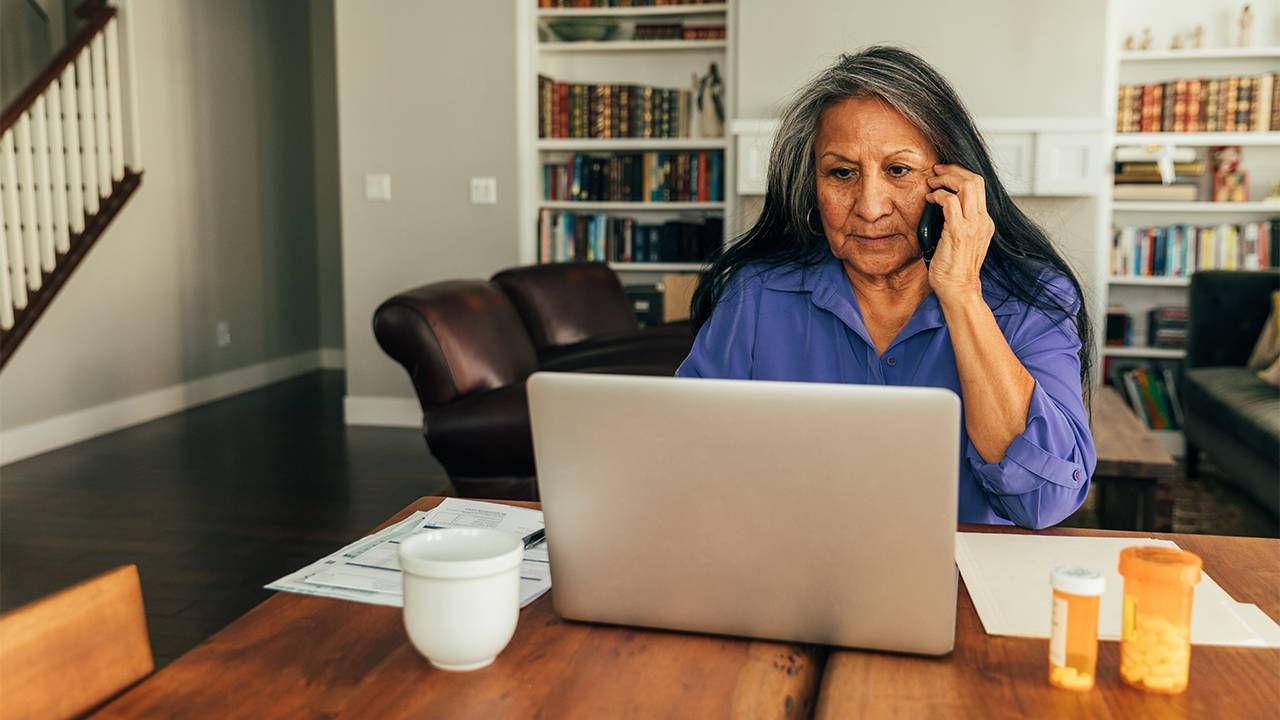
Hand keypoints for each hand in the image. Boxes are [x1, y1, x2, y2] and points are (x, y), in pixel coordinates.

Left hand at [924, 164, 994, 304]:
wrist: (959, 290)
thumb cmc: (954, 270)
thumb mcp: (962, 242)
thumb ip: (958, 224)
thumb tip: (943, 208)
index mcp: (984, 222)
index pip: (979, 187)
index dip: (961, 175)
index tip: (945, 175)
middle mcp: (982, 221)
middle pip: (976, 180)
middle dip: (954, 170)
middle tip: (937, 171)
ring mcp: (972, 226)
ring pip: (966, 185)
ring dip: (946, 179)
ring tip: (932, 183)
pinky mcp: (958, 232)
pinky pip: (949, 201)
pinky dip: (938, 195)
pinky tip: (929, 199)